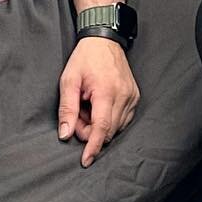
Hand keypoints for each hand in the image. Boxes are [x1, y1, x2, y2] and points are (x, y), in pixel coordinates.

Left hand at [57, 35, 138, 166]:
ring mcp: (132, 97)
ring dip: (99, 125)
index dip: (93, 147)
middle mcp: (124, 96)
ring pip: (116, 128)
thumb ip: (67, 109)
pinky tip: (99, 106)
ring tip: (88, 106)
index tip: (86, 161)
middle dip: (89, 131)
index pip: (101, 128)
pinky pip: (123, 120)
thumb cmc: (85, 59)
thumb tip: (65, 134)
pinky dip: (109, 120)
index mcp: (106, 91)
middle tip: (78, 114)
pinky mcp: (135, 98)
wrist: (104, 40)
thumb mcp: (69, 81)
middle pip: (107, 131)